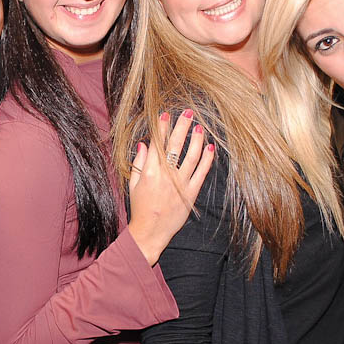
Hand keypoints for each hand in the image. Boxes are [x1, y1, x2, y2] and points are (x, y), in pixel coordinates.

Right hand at [127, 109, 214, 265]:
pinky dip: (207, 159)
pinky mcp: (190, 193)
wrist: (150, 232)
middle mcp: (165, 175)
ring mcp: (179, 184)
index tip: (165, 114)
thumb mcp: (133, 184)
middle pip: (175, 145)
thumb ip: (138, 163)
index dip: (162, 126)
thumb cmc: (140, 208)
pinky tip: (210, 147)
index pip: (157, 143)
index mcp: (149, 171)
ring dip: (196, 139)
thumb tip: (143, 144)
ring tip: (199, 126)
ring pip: (191, 156)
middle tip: (188, 112)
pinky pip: (201, 172)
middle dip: (182, 125)